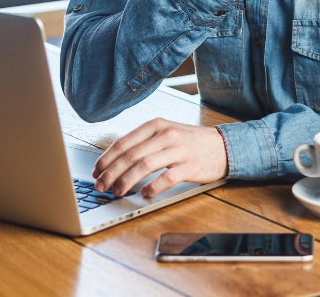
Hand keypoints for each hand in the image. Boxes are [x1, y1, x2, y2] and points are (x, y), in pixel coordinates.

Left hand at [92, 118, 227, 197]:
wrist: (222, 146)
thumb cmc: (189, 142)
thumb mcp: (165, 133)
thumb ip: (143, 142)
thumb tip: (115, 161)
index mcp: (156, 125)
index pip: (124, 142)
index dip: (107, 159)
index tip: (96, 172)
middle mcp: (166, 135)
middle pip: (131, 155)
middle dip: (111, 173)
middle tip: (101, 186)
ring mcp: (178, 150)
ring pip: (144, 166)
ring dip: (126, 181)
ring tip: (117, 191)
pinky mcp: (190, 166)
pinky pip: (166, 178)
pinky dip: (152, 187)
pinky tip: (144, 194)